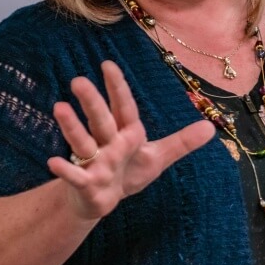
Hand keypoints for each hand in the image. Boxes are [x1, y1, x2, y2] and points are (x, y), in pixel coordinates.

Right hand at [47, 60, 215, 219]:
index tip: (108, 64)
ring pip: (83, 141)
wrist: (103, 200)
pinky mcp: (86, 183)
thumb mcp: (158, 158)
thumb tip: (211, 128)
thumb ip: (182, 142)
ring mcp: (94, 161)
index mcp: (126, 133)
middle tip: (78, 80)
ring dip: (72, 126)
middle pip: (101, 119)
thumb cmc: (129, 173)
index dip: (118, 87)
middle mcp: (108, 142)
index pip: (123, 107)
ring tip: (59, 107)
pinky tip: (53, 163)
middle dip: (92, 102)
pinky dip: (65, 169)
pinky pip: (75, 175)